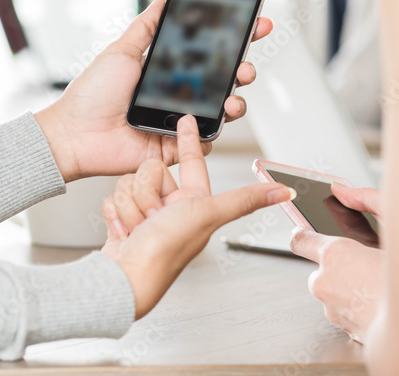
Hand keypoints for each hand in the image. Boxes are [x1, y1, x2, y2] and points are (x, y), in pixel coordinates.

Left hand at [35, 0, 272, 181]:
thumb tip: (163, 0)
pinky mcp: (177, 146)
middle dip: (243, 70)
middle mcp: (179, 96)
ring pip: (223, 111)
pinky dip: (211, 131)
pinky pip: (206, 140)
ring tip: (232, 96)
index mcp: (168, 72)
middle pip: (224, 82)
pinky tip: (206, 119)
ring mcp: (180, 122)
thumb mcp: (121, 51)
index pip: (209, 54)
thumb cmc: (91, 95)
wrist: (74, 134)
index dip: (236, 40)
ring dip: (236, 101)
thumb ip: (146, 27)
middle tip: (244, 66)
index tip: (255, 25)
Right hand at [101, 115, 293, 318]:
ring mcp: (146, 215)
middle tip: (154, 214)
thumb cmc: (165, 251)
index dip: (189, 140)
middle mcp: (172, 207)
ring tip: (139, 226)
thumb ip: (244, 200)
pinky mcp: (123, 221)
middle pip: (152, 169)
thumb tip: (285, 192)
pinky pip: (113, 197)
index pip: (191, 162)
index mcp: (194, 202)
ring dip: (130, 204)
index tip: (187, 120)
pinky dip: (115, 214)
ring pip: (130, 182)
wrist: (124, 278)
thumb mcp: (208, 215)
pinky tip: (123, 230)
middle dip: (146, 190)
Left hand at [290, 184, 384, 343]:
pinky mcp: (344, 330)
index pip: (300, 239)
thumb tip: (340, 190)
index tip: (304, 231)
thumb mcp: (397, 226)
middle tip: (370, 264)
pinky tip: (382, 304)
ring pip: (335, 291)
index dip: (303, 233)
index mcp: (335, 255)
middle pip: (322, 268)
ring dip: (351, 287)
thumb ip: (367, 200)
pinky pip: (347, 311)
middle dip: (340, 265)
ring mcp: (333, 310)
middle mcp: (326, 283)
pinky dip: (361, 307)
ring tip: (382, 285)